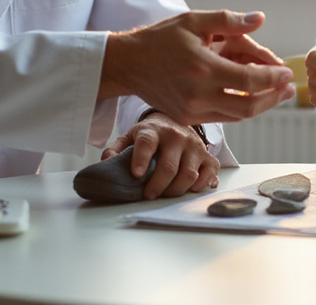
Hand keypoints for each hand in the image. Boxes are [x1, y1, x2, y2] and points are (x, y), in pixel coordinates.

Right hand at [100, 10, 294, 124]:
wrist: (129, 64)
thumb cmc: (160, 39)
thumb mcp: (193, 21)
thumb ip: (228, 20)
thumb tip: (259, 19)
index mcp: (202, 68)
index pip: (249, 80)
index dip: (273, 77)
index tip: (286, 72)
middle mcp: (198, 94)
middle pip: (249, 105)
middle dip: (274, 97)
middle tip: (289, 88)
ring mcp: (192, 111)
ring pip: (238, 115)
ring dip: (262, 105)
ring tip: (277, 94)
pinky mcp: (187, 119)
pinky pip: (224, 118)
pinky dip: (241, 109)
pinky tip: (252, 97)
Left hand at [103, 113, 218, 198]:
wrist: (175, 121)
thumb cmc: (151, 135)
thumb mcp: (130, 137)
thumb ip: (116, 149)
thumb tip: (106, 163)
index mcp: (153, 130)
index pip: (147, 142)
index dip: (141, 159)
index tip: (136, 174)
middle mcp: (176, 136)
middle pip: (169, 166)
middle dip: (157, 186)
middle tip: (148, 195)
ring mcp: (194, 146)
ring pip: (189, 174)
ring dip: (176, 190)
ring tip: (165, 194)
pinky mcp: (207, 154)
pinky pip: (209, 173)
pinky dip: (201, 185)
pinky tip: (190, 189)